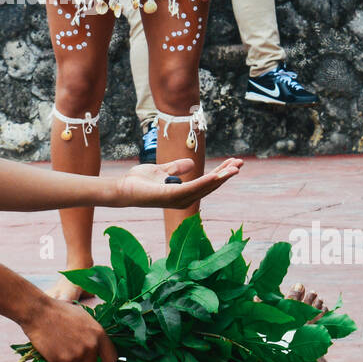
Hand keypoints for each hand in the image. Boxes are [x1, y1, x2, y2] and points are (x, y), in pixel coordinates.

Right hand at [22, 295, 117, 361]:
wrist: (39, 311)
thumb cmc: (59, 311)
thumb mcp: (84, 318)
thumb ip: (94, 334)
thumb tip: (98, 347)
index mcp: (98, 334)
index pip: (111, 357)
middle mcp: (89, 346)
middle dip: (80, 361)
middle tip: (69, 347)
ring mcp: (75, 354)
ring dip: (66, 359)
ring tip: (58, 341)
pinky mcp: (61, 360)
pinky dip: (54, 359)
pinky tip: (50, 345)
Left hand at [111, 157, 242, 209]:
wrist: (123, 188)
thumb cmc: (139, 182)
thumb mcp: (162, 170)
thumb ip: (176, 168)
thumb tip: (190, 163)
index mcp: (183, 193)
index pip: (207, 182)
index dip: (221, 173)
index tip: (233, 162)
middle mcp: (184, 199)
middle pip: (210, 186)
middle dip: (226, 174)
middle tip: (240, 163)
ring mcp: (179, 199)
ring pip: (205, 187)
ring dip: (221, 177)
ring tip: (235, 167)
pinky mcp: (172, 196)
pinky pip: (192, 188)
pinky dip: (205, 181)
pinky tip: (216, 174)